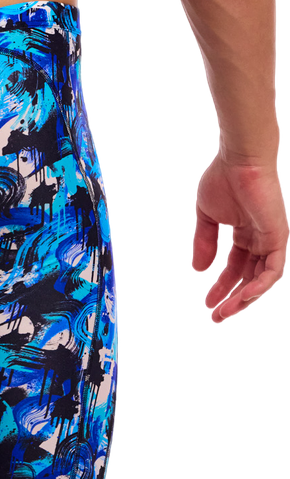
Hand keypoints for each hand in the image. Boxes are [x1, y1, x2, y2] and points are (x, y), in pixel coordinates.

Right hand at [191, 151, 288, 322]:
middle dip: (232, 299)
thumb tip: (198, 270)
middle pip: (249, 279)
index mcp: (246, 234)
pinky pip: (273, 271)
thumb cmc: (224, 179)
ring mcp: (271, 241)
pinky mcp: (279, 239)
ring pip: (261, 280)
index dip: (221, 286)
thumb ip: (204, 242)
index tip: (207, 303)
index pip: (236, 268)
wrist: (240, 161)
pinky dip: (259, 286)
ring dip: (243, 299)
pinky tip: (242, 296)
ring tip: (224, 312)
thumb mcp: (208, 216)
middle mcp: (261, 240)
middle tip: (216, 317)